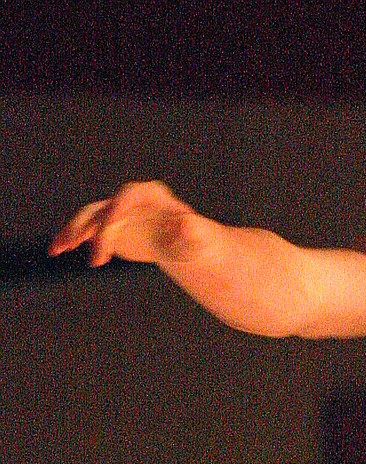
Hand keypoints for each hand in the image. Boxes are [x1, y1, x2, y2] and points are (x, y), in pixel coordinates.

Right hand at [49, 180, 195, 267]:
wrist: (184, 243)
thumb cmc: (195, 238)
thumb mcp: (199, 234)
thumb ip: (193, 228)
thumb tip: (187, 223)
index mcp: (150, 195)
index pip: (128, 195)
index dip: (117, 208)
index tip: (110, 226)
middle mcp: (128, 201)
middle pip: (106, 210)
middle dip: (97, 232)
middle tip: (96, 258)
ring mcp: (116, 213)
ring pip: (89, 219)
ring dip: (73, 233)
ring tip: (58, 249)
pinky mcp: (109, 229)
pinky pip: (87, 232)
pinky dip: (72, 239)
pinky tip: (58, 249)